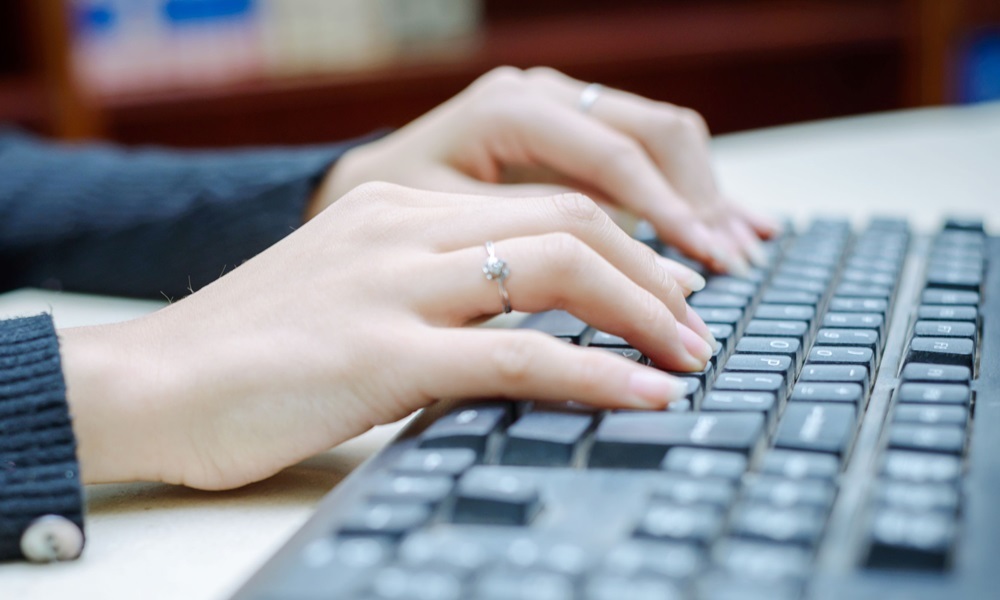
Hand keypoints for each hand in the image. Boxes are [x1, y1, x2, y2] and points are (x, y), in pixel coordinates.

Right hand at [60, 184, 714, 489]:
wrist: (150, 383)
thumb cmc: (248, 349)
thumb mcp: (351, 292)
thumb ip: (430, 291)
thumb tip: (521, 326)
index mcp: (400, 207)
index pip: (545, 203)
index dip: (627, 243)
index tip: (667, 288)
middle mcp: (404, 229)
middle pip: (570, 221)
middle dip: (654, 271)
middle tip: (698, 322)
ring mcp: (393, 287)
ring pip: (558, 269)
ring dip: (645, 312)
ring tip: (690, 356)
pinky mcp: (380, 355)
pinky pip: (516, 356)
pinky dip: (597, 375)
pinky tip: (643, 397)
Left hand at [315, 67, 779, 275]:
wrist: (359, 196)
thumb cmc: (390, 215)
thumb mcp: (447, 226)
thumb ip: (528, 237)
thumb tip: (608, 268)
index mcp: (511, 108)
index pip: (612, 157)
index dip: (666, 213)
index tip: (702, 267)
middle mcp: (543, 93)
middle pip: (654, 133)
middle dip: (699, 202)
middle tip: (730, 268)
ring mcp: (562, 106)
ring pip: (662, 136)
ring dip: (704, 194)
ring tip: (741, 251)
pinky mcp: (573, 133)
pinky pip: (647, 150)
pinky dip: (686, 190)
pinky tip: (725, 223)